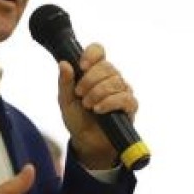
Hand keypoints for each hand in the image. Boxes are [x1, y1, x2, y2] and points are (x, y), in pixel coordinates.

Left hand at [58, 43, 138, 168]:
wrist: (87, 142)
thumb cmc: (77, 118)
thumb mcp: (66, 101)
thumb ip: (65, 83)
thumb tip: (64, 63)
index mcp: (94, 71)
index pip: (98, 51)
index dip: (92, 54)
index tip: (82, 66)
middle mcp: (110, 78)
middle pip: (107, 66)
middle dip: (90, 80)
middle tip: (79, 94)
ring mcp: (122, 90)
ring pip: (116, 81)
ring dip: (98, 93)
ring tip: (88, 105)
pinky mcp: (130, 106)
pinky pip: (124, 98)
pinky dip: (109, 102)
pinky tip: (99, 109)